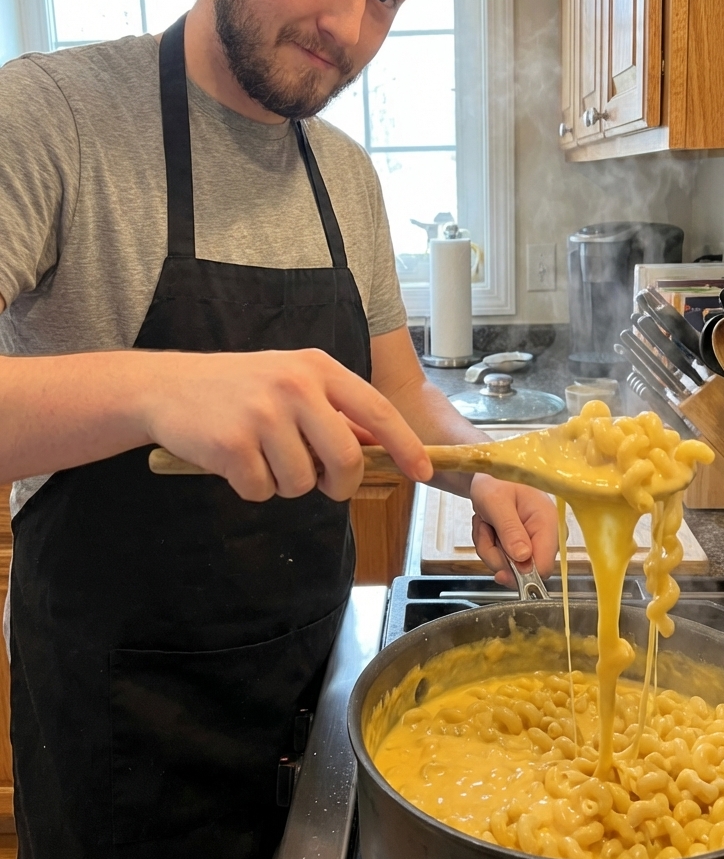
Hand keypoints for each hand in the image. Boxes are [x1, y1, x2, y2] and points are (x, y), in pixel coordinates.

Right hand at [143, 347, 432, 501]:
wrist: (165, 388)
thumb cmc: (237, 389)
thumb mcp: (290, 380)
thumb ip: (332, 410)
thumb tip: (379, 450)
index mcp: (317, 367)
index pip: (376, 411)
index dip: (405, 445)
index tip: (423, 471)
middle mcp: (295, 386)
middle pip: (346, 460)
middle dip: (338, 484)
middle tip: (320, 482)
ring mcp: (263, 414)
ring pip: (302, 483)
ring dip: (284, 484)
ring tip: (261, 455)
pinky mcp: (233, 443)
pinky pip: (262, 491)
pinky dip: (251, 487)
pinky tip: (234, 460)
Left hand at [469, 474, 558, 586]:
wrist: (488, 475)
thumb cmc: (495, 481)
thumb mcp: (496, 502)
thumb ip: (510, 530)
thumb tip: (523, 558)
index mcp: (548, 522)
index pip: (543, 566)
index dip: (521, 574)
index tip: (499, 572)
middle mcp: (546, 535)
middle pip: (522, 569)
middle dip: (496, 554)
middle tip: (486, 529)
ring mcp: (535, 541)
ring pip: (508, 566)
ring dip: (488, 547)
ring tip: (486, 522)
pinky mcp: (523, 545)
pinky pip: (501, 559)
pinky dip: (488, 545)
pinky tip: (488, 526)